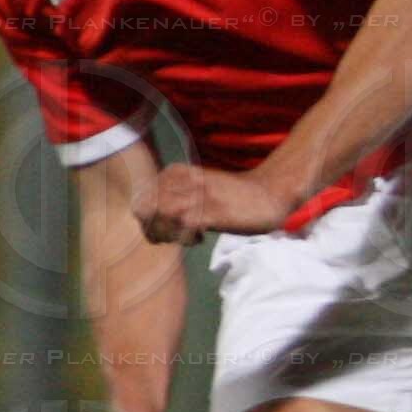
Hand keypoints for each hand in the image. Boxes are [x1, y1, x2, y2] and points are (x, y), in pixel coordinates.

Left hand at [134, 163, 293, 244]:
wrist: (270, 193)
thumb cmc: (235, 194)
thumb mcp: (200, 187)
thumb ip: (177, 194)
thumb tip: (155, 215)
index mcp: (178, 172)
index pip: (141, 197)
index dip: (147, 218)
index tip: (165, 227)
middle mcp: (184, 181)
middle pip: (145, 208)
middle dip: (152, 228)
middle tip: (171, 237)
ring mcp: (198, 196)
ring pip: (161, 216)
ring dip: (169, 234)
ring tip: (186, 238)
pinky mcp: (213, 212)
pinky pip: (184, 226)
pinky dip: (187, 238)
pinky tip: (200, 238)